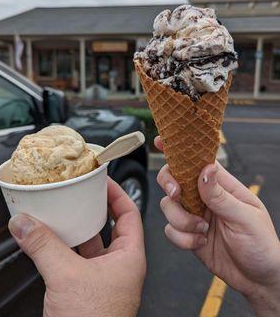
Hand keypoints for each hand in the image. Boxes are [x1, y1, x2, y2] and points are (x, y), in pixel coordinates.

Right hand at [8, 178, 145, 316]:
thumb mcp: (66, 276)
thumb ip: (43, 246)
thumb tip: (24, 224)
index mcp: (130, 257)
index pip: (130, 213)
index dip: (118, 193)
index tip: (104, 180)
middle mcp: (119, 265)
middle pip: (109, 225)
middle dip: (94, 208)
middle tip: (81, 192)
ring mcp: (102, 277)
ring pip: (90, 242)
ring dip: (76, 227)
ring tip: (63, 211)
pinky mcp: (84, 288)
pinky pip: (75, 258)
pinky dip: (64, 246)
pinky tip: (50, 238)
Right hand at [155, 136, 279, 316]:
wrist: (258, 279)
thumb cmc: (261, 244)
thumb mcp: (245, 217)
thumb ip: (221, 196)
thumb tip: (205, 170)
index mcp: (222, 185)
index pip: (198, 160)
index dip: (179, 150)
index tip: (161, 142)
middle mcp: (204, 197)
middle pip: (174, 179)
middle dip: (170, 185)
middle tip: (177, 195)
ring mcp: (194, 215)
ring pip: (168, 206)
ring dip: (181, 220)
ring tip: (203, 231)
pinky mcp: (187, 234)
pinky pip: (170, 230)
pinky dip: (182, 239)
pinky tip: (201, 243)